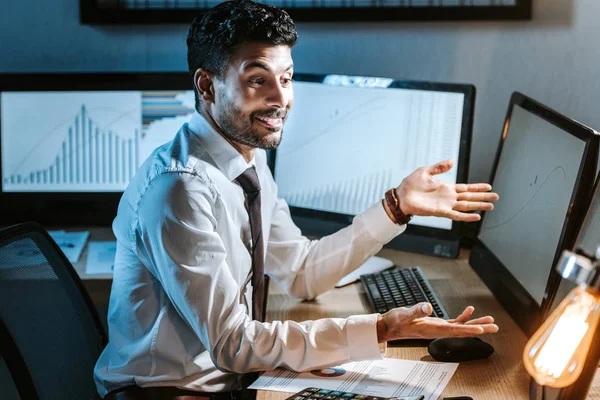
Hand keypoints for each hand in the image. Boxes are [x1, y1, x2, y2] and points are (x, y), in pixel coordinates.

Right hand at [376, 303, 498, 341]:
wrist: (389, 326)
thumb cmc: (396, 322)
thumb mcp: (404, 314)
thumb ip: (416, 311)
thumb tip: (427, 307)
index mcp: (432, 329)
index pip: (454, 331)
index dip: (469, 330)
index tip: (482, 330)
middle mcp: (438, 331)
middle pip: (463, 331)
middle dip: (479, 329)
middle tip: (495, 327)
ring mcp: (438, 328)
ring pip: (461, 327)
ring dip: (475, 324)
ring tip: (490, 321)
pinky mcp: (436, 324)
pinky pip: (453, 322)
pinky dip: (463, 317)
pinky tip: (469, 310)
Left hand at [396, 159, 498, 221]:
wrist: (401, 196)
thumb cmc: (410, 184)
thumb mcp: (425, 171)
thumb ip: (439, 167)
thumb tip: (452, 161)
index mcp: (445, 187)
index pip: (465, 187)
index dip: (477, 187)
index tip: (488, 187)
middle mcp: (448, 197)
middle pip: (470, 197)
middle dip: (483, 197)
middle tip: (496, 197)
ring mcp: (445, 205)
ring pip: (466, 205)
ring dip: (478, 205)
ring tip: (491, 206)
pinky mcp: (440, 211)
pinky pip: (456, 215)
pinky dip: (466, 216)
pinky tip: (476, 216)